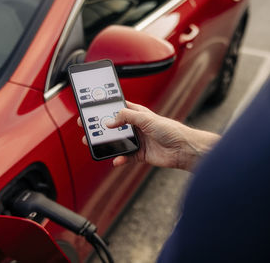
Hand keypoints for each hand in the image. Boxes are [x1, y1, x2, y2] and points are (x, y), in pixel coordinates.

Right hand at [77, 101, 219, 169]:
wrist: (182, 149)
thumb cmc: (170, 129)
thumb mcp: (146, 118)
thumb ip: (126, 117)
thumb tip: (109, 122)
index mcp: (137, 114)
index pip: (118, 108)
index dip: (105, 109)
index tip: (92, 110)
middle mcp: (136, 127)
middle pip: (114, 126)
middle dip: (101, 128)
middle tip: (87, 128)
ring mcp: (137, 141)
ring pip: (117, 142)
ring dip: (106, 144)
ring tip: (93, 144)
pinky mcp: (140, 154)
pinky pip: (125, 157)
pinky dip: (119, 159)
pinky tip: (116, 160)